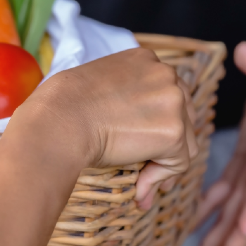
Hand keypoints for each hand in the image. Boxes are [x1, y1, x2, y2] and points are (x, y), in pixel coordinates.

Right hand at [24, 46, 198, 208]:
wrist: (60, 121)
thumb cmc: (65, 108)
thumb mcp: (99, 87)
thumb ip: (126, 99)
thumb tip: (141, 131)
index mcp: (145, 58)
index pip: (166, 92)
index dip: (158, 121)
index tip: (143, 141)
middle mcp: (165, 73)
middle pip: (184, 115)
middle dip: (168, 144)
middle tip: (146, 168)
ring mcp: (172, 101)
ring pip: (185, 142)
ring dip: (164, 163)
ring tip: (140, 181)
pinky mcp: (174, 131)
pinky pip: (178, 164)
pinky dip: (159, 179)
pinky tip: (139, 187)